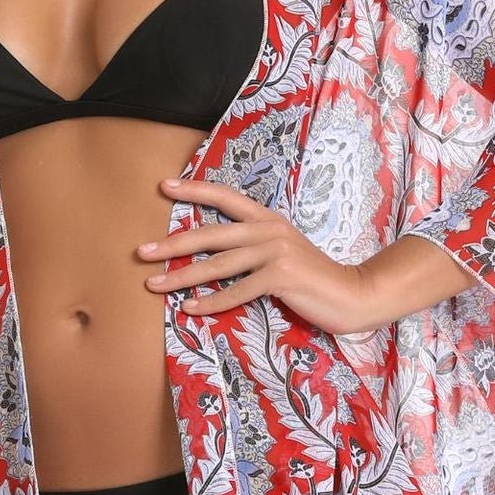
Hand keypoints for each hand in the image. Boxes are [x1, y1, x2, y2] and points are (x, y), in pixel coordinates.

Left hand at [136, 176, 376, 335]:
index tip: (164, 186)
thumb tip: (214, 254)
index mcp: (268, 219)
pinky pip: (238, 292)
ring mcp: (276, 252)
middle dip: (173, 243)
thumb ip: (253, 247)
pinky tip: (190, 308)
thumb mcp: (282, 252)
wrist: (353, 294)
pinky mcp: (282, 277)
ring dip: (182, 277)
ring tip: (154, 284)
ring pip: (218, 265)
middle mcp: (269, 230)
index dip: (195, 190)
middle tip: (142, 252)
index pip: (226, 197)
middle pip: (211, 234)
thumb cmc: (312, 278)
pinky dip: (211, 303)